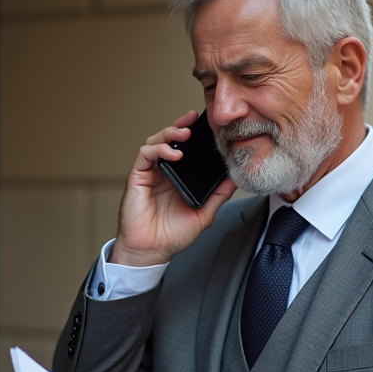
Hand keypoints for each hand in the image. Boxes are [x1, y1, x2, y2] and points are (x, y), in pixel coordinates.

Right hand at [109, 111, 235, 266]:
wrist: (152, 252)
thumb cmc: (173, 235)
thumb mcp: (204, 213)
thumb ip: (218, 194)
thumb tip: (235, 176)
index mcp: (178, 177)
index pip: (185, 148)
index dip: (193, 134)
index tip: (207, 126)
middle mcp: (163, 172)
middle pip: (169, 139)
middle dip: (180, 125)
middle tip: (193, 119)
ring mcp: (150, 173)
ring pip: (155, 141)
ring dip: (169, 133)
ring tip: (184, 132)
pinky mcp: (137, 177)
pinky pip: (145, 154)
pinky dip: (159, 149)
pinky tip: (173, 152)